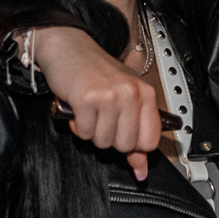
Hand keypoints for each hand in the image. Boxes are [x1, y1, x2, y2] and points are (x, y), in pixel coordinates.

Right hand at [32, 27, 162, 180]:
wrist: (69, 49)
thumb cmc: (97, 74)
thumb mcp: (123, 99)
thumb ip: (135, 135)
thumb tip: (141, 169)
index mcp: (146, 93)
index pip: (149, 141)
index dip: (133, 144)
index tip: (123, 134)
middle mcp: (131, 93)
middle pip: (125, 145)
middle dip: (110, 137)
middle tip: (103, 117)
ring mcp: (110, 96)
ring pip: (103, 141)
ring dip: (92, 131)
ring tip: (90, 111)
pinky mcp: (87, 99)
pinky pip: (84, 132)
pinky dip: (78, 126)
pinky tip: (78, 109)